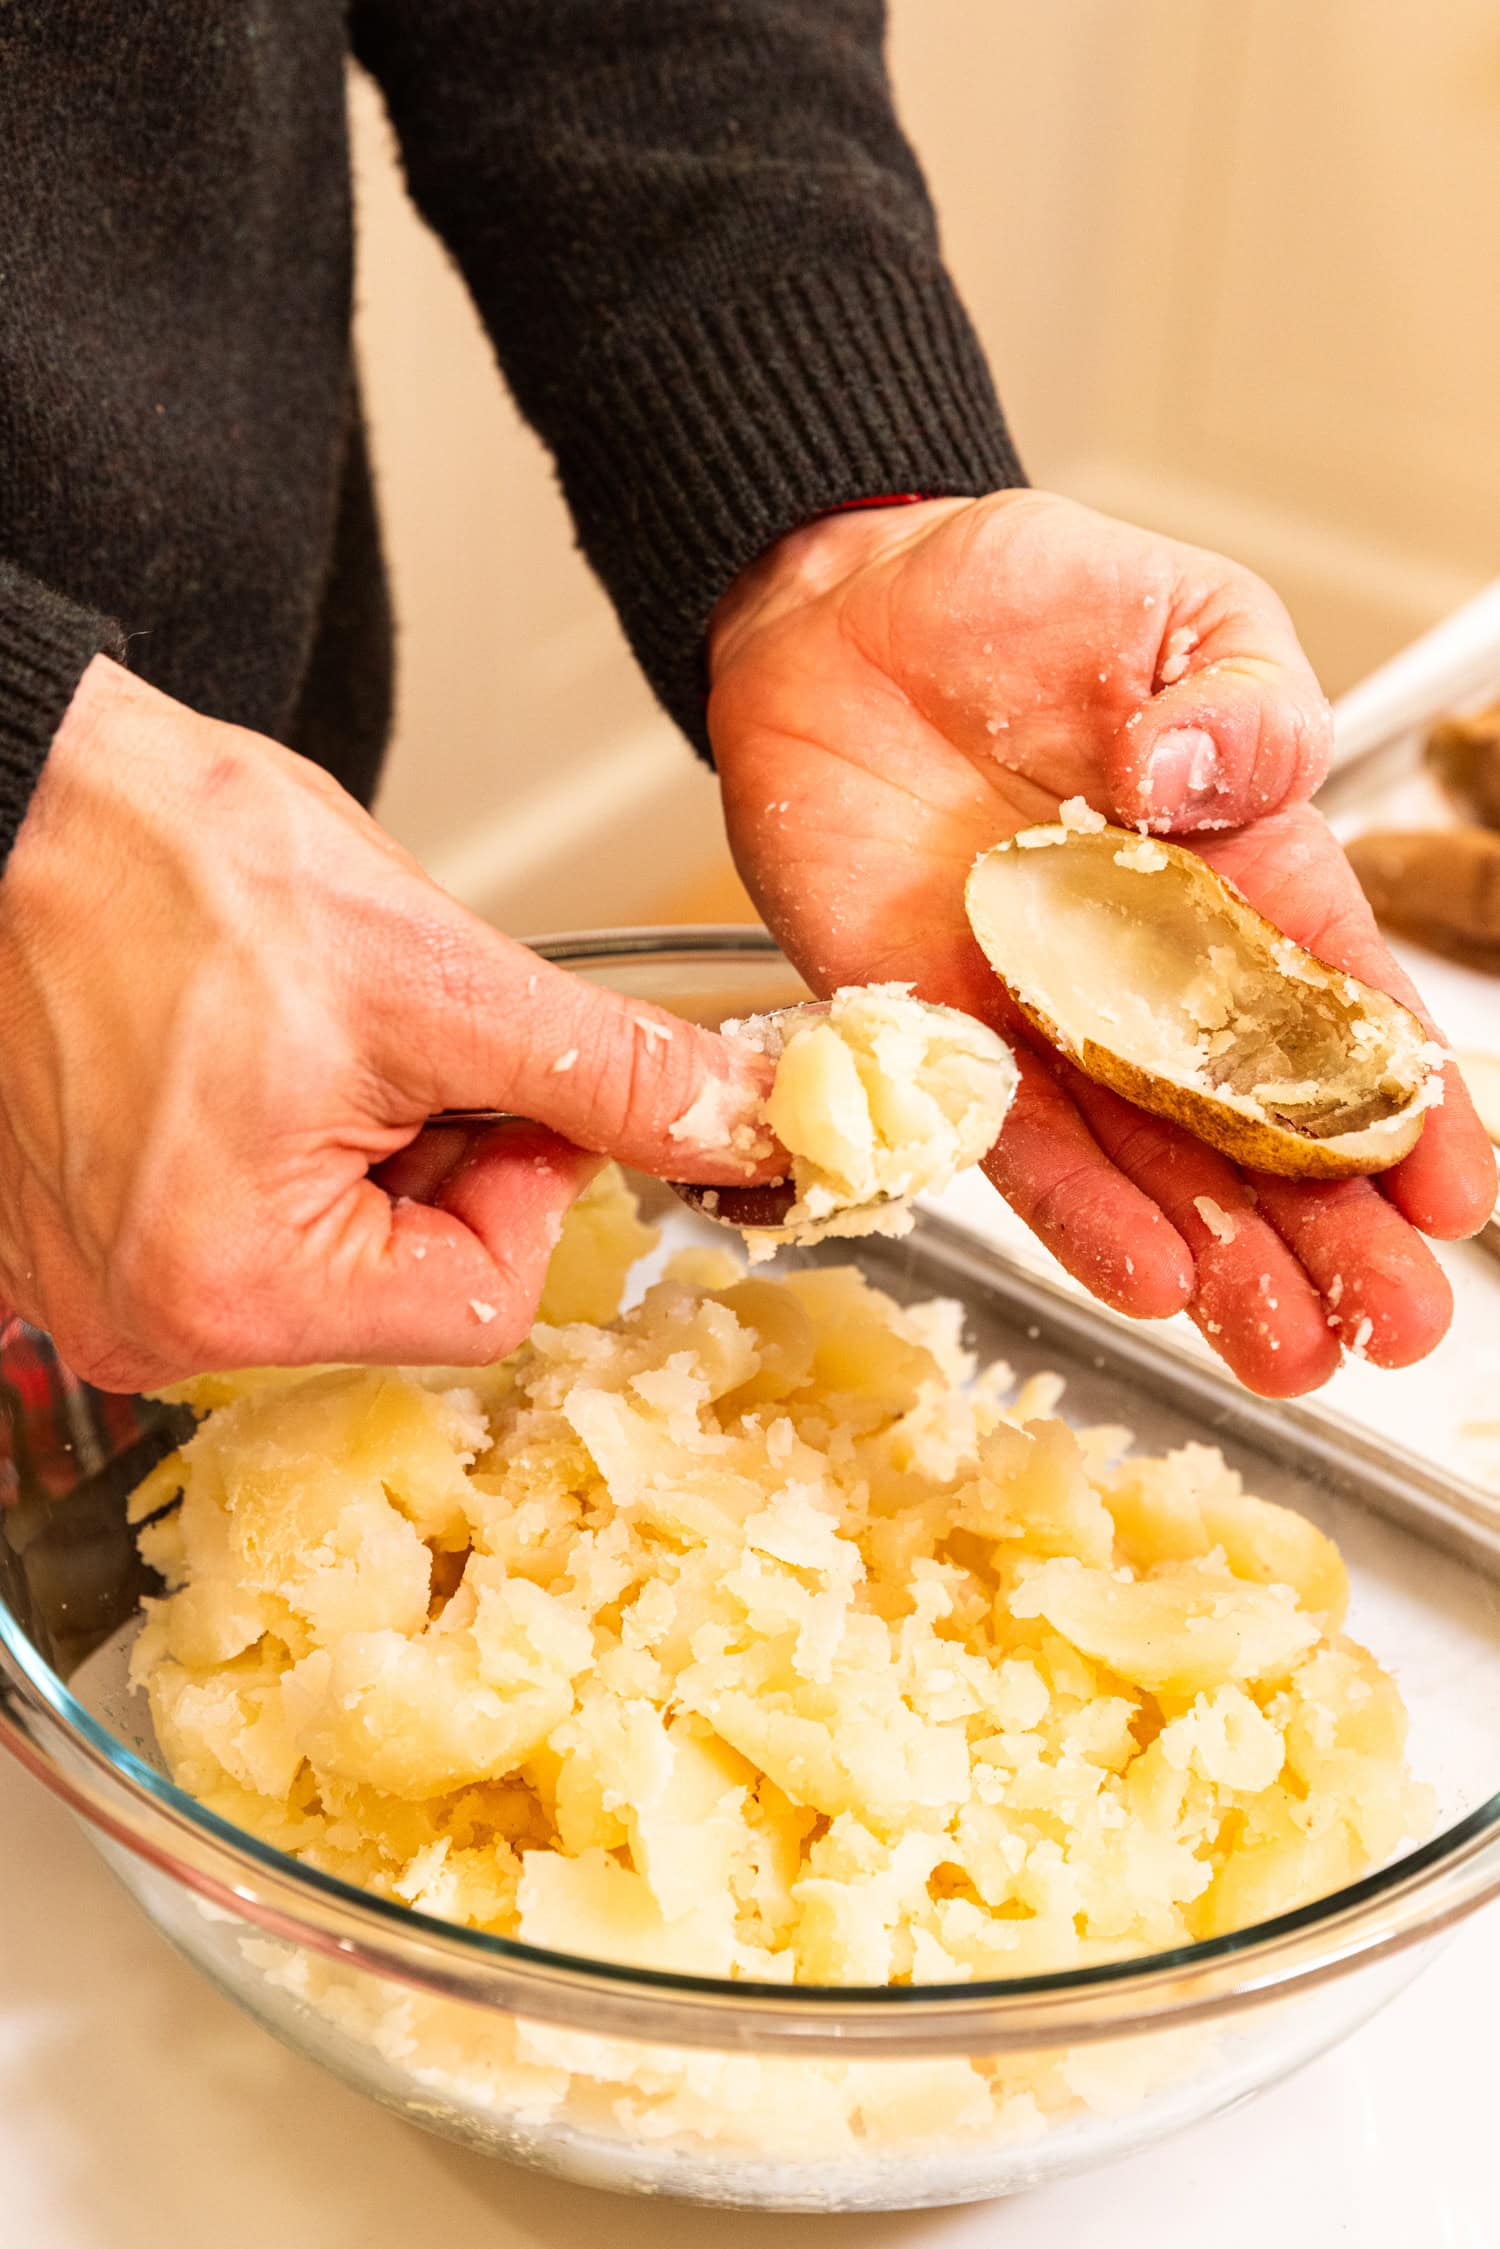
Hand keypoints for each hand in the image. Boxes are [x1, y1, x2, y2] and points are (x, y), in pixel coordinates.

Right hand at [0, 659, 772, 1389]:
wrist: (2, 786)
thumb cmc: (163, 861)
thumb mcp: (431, 975)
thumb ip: (607, 1074)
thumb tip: (737, 1127)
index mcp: (229, 1292)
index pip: (483, 1302)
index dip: (526, 1176)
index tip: (506, 1076)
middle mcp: (145, 1321)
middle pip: (404, 1280)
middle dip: (441, 1154)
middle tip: (396, 1034)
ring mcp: (95, 1280)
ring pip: (331, 1246)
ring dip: (366, 1140)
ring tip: (301, 1027)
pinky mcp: (71, 1231)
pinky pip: (242, 1217)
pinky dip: (286, 1140)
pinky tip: (246, 1050)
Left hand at [709, 491, 1497, 1396]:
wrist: (848, 611)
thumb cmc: (1028, 602)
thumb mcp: (1185, 613)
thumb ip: (1243, 701)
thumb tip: (1211, 783)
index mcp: (1248, 874)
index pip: (1345, 1010)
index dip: (1410, 1110)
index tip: (1457, 1201)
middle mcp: (1156, 969)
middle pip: (1261, 1125)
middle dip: (1332, 1232)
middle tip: (1393, 1330)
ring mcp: (1048, 1011)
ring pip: (1151, 1163)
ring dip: (1220, 1259)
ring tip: (1287, 1350)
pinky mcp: (936, 1028)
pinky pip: (1010, 1135)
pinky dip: (1073, 1207)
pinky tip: (1144, 1277)